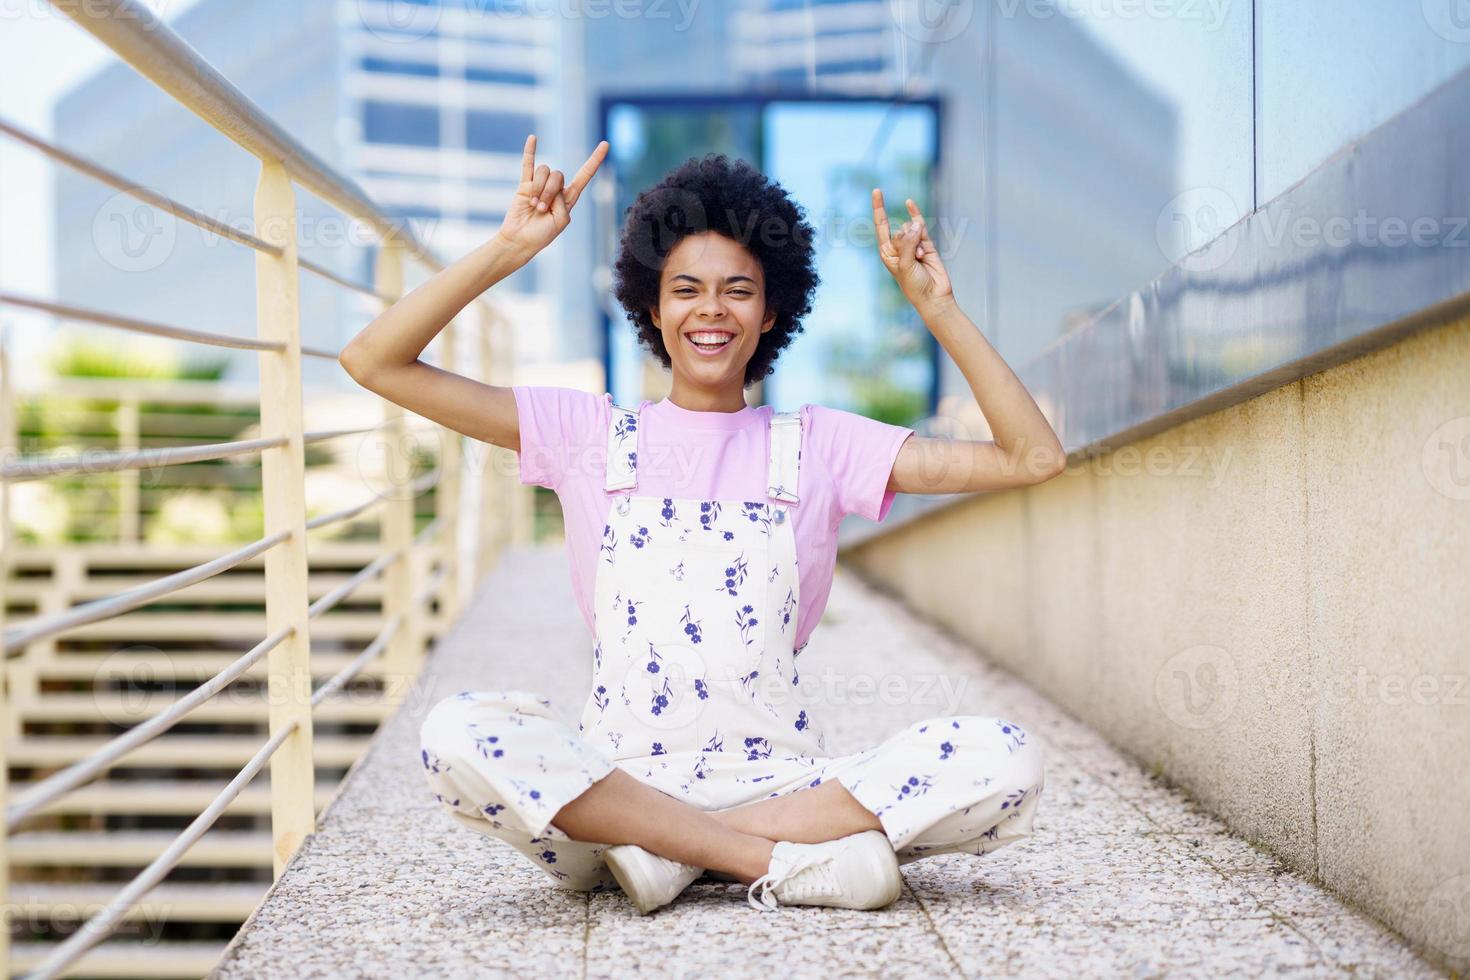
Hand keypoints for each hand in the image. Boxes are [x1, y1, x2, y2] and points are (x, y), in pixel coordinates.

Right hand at [495, 134, 608, 261]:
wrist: (520, 240)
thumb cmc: (541, 235)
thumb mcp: (560, 222)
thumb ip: (562, 202)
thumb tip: (553, 185)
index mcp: (569, 198)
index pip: (584, 176)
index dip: (594, 160)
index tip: (606, 144)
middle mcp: (556, 190)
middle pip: (558, 175)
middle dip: (549, 192)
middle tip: (540, 209)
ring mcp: (540, 185)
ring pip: (544, 171)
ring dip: (538, 190)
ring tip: (533, 205)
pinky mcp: (525, 185)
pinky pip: (528, 164)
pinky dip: (530, 151)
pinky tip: (533, 138)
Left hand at [872, 189, 952, 311]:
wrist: (934, 296)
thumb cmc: (914, 285)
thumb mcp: (904, 265)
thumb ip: (908, 243)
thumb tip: (916, 224)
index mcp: (887, 252)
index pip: (881, 225)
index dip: (879, 207)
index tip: (877, 190)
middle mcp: (898, 246)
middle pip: (900, 229)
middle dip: (907, 241)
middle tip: (912, 259)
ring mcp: (912, 244)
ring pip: (913, 229)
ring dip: (918, 243)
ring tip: (921, 259)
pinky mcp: (927, 244)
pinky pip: (921, 225)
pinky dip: (916, 214)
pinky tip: (909, 202)